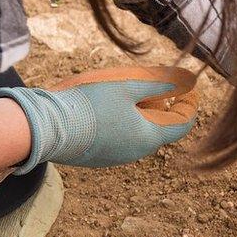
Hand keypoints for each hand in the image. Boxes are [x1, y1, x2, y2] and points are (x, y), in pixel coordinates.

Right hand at [0, 66, 198, 174]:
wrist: (45, 128)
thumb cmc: (89, 104)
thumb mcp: (129, 86)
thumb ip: (162, 82)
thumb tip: (191, 79)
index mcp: (150, 137)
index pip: (183, 124)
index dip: (190, 105)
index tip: (189, 88)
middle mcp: (137, 152)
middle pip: (160, 127)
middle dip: (160, 104)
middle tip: (150, 83)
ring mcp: (117, 157)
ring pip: (138, 132)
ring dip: (138, 112)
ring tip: (123, 91)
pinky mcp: (99, 157)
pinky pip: (120, 137)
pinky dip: (121, 120)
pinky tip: (103, 106)